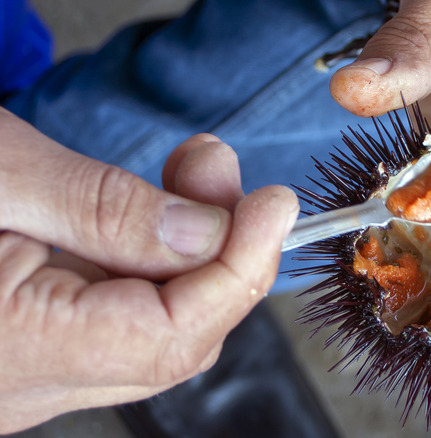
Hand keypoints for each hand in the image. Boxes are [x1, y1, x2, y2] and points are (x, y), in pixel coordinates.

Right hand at [0, 108, 297, 432]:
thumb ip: (105, 211)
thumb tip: (208, 233)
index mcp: (8, 351)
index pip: (170, 336)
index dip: (237, 269)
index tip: (274, 204)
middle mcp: (19, 387)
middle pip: (173, 340)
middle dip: (222, 255)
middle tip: (227, 174)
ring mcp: (22, 377)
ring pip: (151, 329)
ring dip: (190, 252)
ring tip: (194, 172)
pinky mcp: (25, 350)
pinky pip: (115, 317)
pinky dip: (148, 263)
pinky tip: (150, 211)